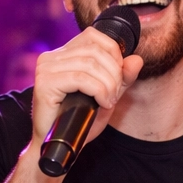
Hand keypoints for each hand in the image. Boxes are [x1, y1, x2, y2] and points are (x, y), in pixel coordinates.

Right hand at [30, 29, 143, 148]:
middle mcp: (51, 57)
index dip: (113, 52)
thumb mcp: (106, 95)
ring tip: (108, 101)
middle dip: (114, 73)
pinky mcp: (45, 83)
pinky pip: (80, 78)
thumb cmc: (78, 121)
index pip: (94, 36)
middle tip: (115, 94)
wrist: (58, 145)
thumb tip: (137, 60)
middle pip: (95, 51)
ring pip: (90, 65)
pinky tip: (102, 103)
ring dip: (108, 84)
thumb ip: (122, 77)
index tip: (118, 77)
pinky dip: (98, 91)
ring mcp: (45, 69)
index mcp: (63, 54)